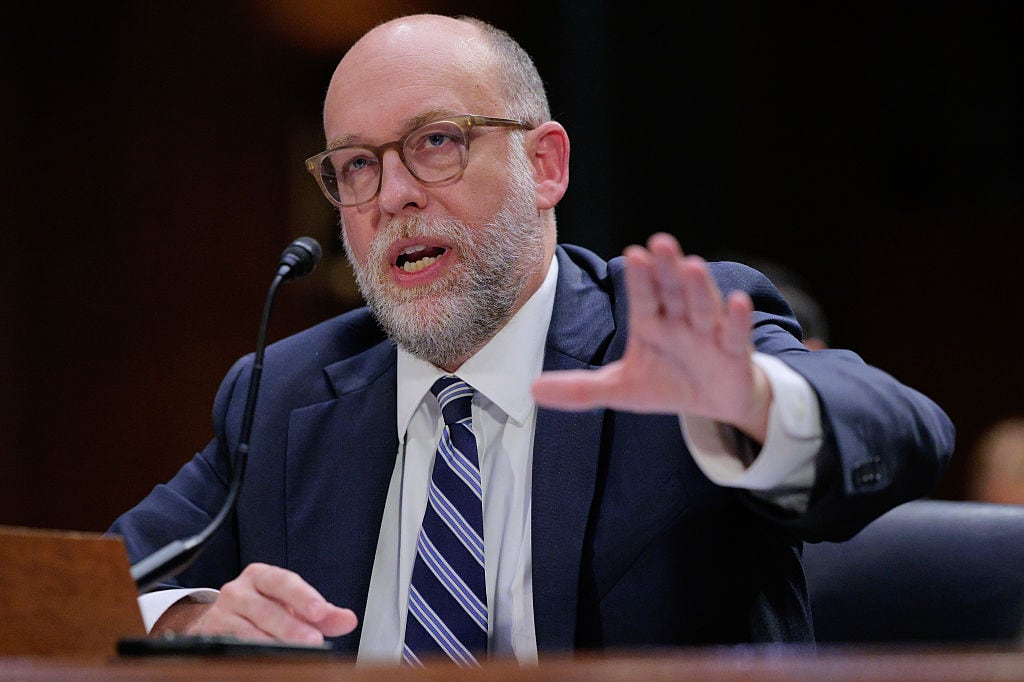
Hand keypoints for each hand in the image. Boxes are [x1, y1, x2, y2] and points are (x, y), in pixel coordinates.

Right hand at [168, 563, 357, 644]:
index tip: (320, 612)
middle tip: (313, 641)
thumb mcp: (290, 605)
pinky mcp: (210, 633)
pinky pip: (232, 644)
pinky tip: (264, 659)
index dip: (302, 596)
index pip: (284, 582)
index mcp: (261, 576)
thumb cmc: (261, 609)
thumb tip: (348, 620)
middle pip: (267, 609)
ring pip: (248, 630)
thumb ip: (321, 613)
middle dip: (291, 627)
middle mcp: (238, 590)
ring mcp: (222, 612)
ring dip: (271, 643)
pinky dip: (249, 652)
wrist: (217, 620)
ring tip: (293, 654)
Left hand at [532, 232, 770, 441]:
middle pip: (672, 291)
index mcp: (650, 322)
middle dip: (667, 270)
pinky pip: (736, 334)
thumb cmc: (668, 384)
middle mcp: (680, 320)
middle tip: (660, 243)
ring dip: (699, 288)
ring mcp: (709, 334)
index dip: (640, 279)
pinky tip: (738, 302)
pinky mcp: (734, 353)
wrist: (714, 403)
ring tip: (692, 266)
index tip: (634, 256)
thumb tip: (531, 390)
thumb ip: (579, 389)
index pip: (643, 297)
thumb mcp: (620, 390)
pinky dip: (738, 320)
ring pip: (703, 307)